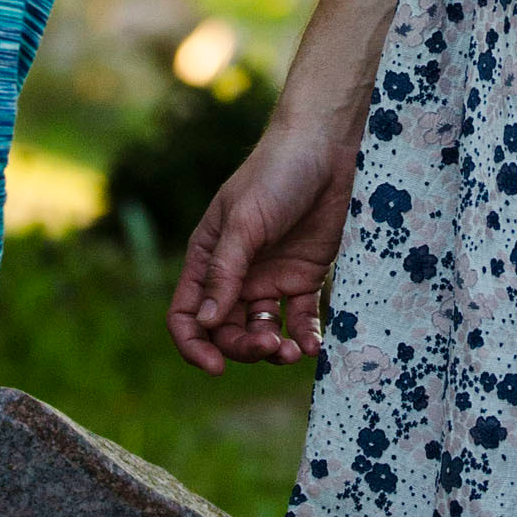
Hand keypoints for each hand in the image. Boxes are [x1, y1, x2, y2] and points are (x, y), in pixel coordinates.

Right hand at [167, 118, 359, 372]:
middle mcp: (236, 274)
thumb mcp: (245, 221)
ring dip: (273, 349)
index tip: (215, 366)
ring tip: (291, 352)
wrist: (328, 149)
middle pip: (227, 331)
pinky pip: (300, 319)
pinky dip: (305, 336)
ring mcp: (271, 278)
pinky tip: (313, 345)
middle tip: (269, 347)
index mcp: (208, 258)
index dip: (194, 345)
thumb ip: (225, 272)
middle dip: (243, 348)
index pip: (188, 314)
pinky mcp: (305, 278)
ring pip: (263, 331)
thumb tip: (206, 322)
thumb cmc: (276, 174)